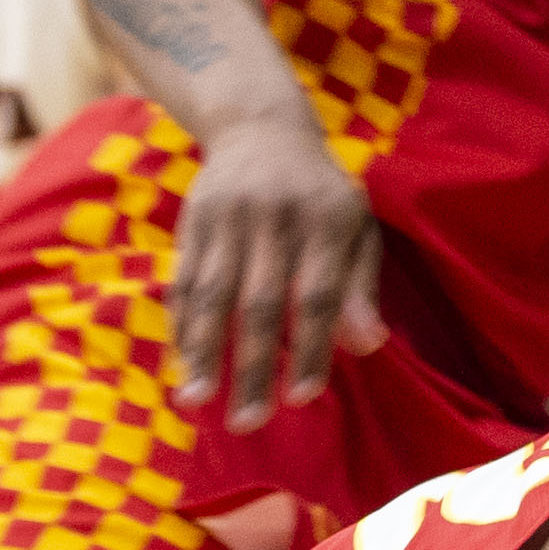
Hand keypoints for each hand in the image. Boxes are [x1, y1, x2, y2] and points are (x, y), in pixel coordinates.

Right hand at [164, 112, 383, 432]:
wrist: (260, 127)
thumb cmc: (320, 195)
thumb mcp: (356, 228)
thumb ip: (360, 287)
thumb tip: (367, 347)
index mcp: (325, 219)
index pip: (316, 294)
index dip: (310, 348)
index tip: (302, 397)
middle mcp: (274, 216)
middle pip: (259, 302)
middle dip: (252, 366)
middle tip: (247, 422)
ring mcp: (227, 216)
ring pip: (211, 294)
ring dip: (202, 353)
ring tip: (197, 401)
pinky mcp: (192, 221)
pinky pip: (183, 281)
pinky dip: (181, 326)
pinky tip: (181, 365)